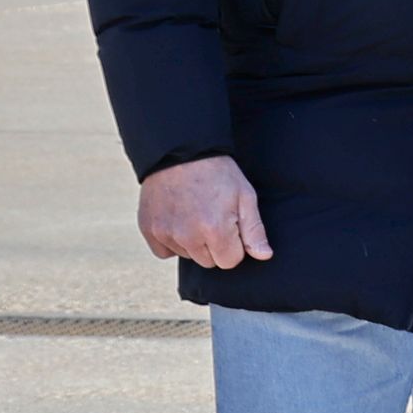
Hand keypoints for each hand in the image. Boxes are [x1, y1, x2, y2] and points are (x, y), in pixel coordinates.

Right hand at [138, 154, 270, 268]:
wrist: (180, 151)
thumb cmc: (217, 173)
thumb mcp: (245, 196)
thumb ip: (254, 230)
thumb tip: (263, 256)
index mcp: (215, 230)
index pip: (230, 261)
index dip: (234, 244)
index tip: (230, 224)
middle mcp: (187, 237)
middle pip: (209, 261)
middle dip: (214, 245)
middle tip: (211, 215)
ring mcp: (165, 233)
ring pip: (187, 256)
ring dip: (193, 242)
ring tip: (194, 213)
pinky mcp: (148, 230)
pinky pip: (164, 252)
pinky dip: (171, 241)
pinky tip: (177, 219)